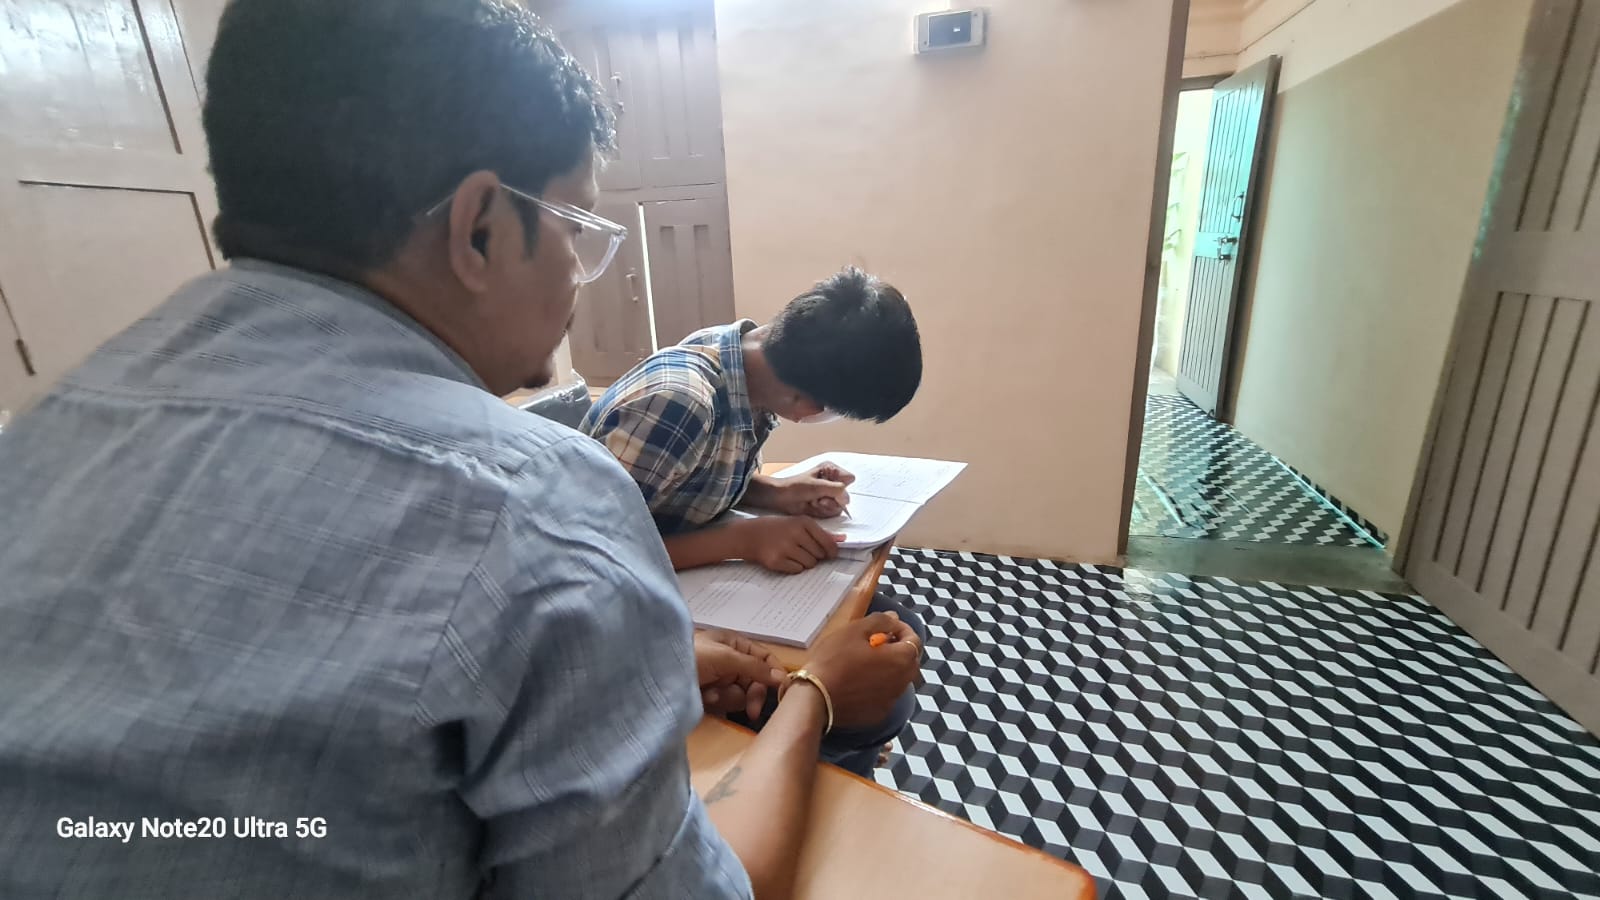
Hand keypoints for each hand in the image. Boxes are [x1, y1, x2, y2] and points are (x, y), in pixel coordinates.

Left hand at [695, 630, 786, 719]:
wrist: (658, 677)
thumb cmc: (692, 657)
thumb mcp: (725, 657)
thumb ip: (754, 667)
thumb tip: (782, 677)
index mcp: (735, 644)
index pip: (765, 658)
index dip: (775, 673)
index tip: (783, 691)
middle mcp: (731, 660)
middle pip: (756, 681)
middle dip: (751, 695)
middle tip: (752, 713)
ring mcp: (720, 678)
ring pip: (741, 695)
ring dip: (728, 697)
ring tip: (710, 695)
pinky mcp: (710, 694)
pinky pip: (725, 702)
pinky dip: (716, 702)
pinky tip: (704, 699)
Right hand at [734, 516, 843, 573]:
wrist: (748, 535)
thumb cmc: (775, 528)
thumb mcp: (797, 523)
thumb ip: (821, 533)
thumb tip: (842, 540)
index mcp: (803, 522)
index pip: (827, 543)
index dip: (831, 551)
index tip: (830, 555)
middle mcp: (796, 533)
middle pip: (819, 555)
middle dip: (814, 556)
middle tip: (802, 550)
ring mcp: (785, 548)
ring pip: (809, 564)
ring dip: (804, 562)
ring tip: (792, 553)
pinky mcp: (776, 561)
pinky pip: (797, 570)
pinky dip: (793, 567)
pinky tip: (784, 559)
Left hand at [771, 463, 854, 517]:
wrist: (781, 498)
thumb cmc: (795, 487)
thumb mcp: (816, 486)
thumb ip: (835, 489)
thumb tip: (846, 498)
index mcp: (831, 470)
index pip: (849, 478)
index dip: (841, 487)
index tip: (828, 488)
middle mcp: (833, 481)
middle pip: (845, 495)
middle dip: (831, 500)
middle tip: (818, 498)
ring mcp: (830, 494)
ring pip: (839, 506)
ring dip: (825, 506)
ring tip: (813, 502)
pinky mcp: (826, 505)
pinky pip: (832, 512)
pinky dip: (822, 511)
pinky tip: (812, 507)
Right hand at [791, 612, 919, 728]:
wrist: (815, 697)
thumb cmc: (834, 659)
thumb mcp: (855, 630)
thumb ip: (880, 621)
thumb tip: (894, 619)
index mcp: (901, 660)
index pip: (914, 640)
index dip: (902, 629)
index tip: (887, 625)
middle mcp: (902, 682)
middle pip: (910, 661)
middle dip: (899, 648)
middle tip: (877, 641)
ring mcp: (891, 701)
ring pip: (899, 679)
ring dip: (890, 667)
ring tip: (867, 661)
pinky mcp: (878, 714)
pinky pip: (886, 695)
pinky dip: (879, 686)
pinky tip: (860, 682)